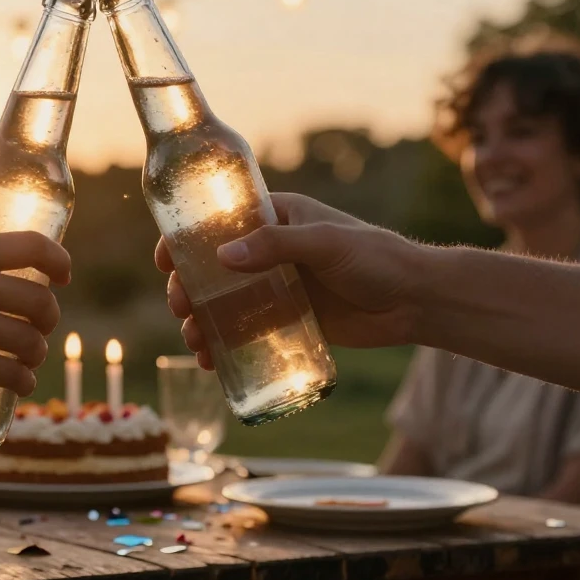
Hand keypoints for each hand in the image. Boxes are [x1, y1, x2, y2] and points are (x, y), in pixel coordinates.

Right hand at [0, 231, 70, 400]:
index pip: (32, 247)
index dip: (58, 261)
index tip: (64, 276)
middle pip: (41, 302)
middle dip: (48, 318)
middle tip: (40, 327)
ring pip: (32, 341)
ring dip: (36, 353)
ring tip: (27, 357)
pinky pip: (16, 374)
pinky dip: (24, 382)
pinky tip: (20, 382)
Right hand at [156, 194, 421, 369]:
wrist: (415, 301)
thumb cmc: (376, 258)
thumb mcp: (325, 243)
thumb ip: (277, 246)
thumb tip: (222, 256)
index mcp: (275, 218)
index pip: (218, 223)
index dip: (184, 240)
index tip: (164, 260)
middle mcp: (269, 251)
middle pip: (212, 269)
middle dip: (188, 289)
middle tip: (181, 308)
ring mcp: (276, 288)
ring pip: (223, 304)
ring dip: (200, 321)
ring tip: (194, 342)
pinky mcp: (288, 320)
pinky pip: (245, 332)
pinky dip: (223, 345)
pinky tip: (209, 361)